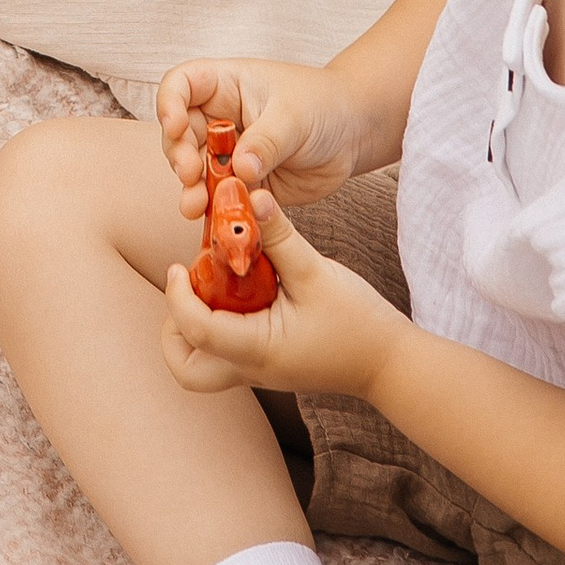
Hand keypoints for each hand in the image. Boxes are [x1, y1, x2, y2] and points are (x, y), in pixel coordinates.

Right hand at [156, 58, 383, 212]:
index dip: (169, 104)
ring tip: (195, 205)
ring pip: (195, 170)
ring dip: (191, 188)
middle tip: (189, 174)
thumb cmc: (323, 106)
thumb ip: (266, 141)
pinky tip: (219, 220)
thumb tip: (240, 169)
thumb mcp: (294, 116)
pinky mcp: (243, 183)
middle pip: (179, 133)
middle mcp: (219, 117)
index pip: (180, 84)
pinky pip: (222, 196)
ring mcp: (228, 152)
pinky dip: (217, 209)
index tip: (175, 127)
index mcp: (225, 85)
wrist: (354, 133)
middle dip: (178, 154)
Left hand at [161, 192, 406, 403]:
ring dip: (193, 327)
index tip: (179, 264)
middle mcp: (252, 368)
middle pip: (185, 367)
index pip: (196, 330)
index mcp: (258, 350)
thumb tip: (250, 194)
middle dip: (174, 328)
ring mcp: (259, 370)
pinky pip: (226, 351)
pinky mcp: (269, 363)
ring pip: (203, 364)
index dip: (177, 295)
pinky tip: (239, 289)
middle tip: (188, 288)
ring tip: (212, 285)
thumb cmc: (358, 321)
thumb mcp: (315, 272)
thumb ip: (278, 236)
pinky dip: (218, 323)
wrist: (390, 363)